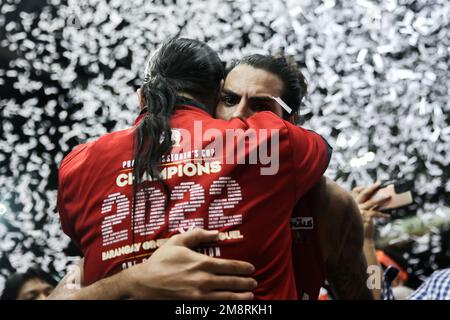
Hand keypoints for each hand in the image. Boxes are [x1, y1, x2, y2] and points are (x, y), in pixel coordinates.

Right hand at [121, 228, 256, 299]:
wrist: (144, 282)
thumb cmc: (161, 261)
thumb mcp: (177, 241)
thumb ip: (197, 234)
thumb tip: (216, 233)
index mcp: (201, 263)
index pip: (229, 266)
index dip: (243, 268)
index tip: (251, 268)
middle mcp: (203, 280)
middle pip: (231, 283)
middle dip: (245, 283)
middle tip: (254, 282)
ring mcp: (198, 295)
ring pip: (225, 297)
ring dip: (240, 297)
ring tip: (250, 296)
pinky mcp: (192, 305)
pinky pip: (214, 307)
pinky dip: (225, 306)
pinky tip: (232, 306)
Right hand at [352, 182, 390, 239]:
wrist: (360, 237)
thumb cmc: (363, 224)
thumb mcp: (365, 212)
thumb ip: (369, 206)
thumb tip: (380, 198)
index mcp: (353, 203)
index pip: (356, 191)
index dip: (362, 187)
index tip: (369, 185)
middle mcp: (355, 205)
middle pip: (364, 193)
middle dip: (372, 187)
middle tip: (379, 183)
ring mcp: (360, 211)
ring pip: (371, 202)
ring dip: (381, 199)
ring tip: (389, 197)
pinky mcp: (365, 217)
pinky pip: (376, 213)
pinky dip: (383, 214)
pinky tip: (388, 216)